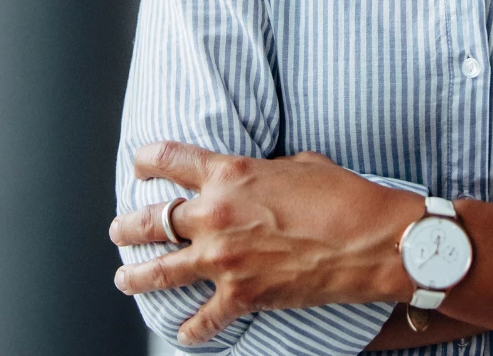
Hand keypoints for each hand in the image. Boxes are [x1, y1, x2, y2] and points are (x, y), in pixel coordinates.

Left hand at [108, 141, 420, 345]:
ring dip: (136, 276)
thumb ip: (264, 170)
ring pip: (159, 270)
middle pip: (150, 219)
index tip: (139, 165)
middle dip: (127, 225)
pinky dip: (191, 330)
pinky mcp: (241, 296)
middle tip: (120, 228)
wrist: (372, 242)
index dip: (146, 160)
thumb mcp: (299, 163)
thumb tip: (260, 177)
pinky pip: (203, 320)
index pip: (169, 159)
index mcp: (230, 173)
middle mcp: (216, 214)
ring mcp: (224, 259)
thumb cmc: (344, 196)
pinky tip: (184, 333)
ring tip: (124, 278)